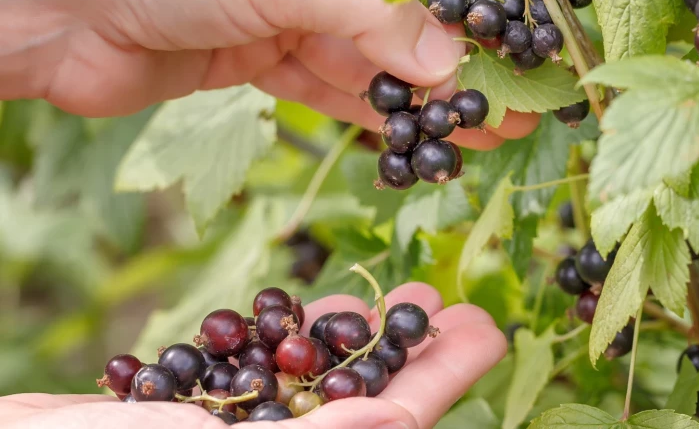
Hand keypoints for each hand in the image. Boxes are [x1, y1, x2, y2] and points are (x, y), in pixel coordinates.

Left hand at [0, 0, 539, 149]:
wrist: (51, 7)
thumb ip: (372, 17)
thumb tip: (452, 67)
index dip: (478, 11)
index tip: (525, 52)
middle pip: (407, 18)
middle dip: (461, 69)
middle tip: (518, 110)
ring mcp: (291, 8)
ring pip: (375, 61)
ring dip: (425, 103)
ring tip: (485, 138)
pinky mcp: (263, 54)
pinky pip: (332, 89)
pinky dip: (372, 118)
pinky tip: (416, 145)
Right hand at [1, 283, 506, 428]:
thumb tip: (399, 423)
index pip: (394, 421)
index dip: (446, 377)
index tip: (491, 330)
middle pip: (370, 395)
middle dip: (419, 351)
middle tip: (464, 306)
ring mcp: (238, 427)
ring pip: (321, 376)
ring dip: (366, 337)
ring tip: (404, 295)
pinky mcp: (196, 407)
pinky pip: (263, 368)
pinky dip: (296, 334)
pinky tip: (321, 306)